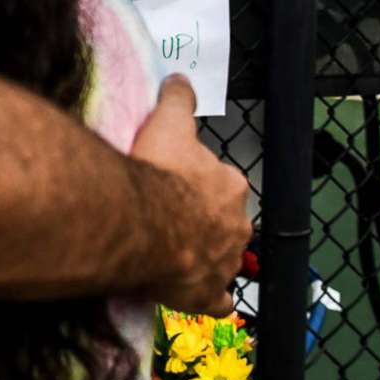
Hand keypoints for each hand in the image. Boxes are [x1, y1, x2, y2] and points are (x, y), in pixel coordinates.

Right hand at [130, 77, 250, 313]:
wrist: (143, 225)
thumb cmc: (157, 174)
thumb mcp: (167, 124)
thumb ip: (177, 100)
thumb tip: (181, 79)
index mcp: (230, 185)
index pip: (221, 182)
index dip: (198, 182)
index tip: (176, 183)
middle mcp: (236, 224)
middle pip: (224, 220)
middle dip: (204, 220)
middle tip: (171, 218)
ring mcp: (224, 262)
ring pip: (222, 258)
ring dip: (205, 256)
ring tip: (174, 253)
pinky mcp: (208, 294)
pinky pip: (217, 300)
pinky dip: (211, 299)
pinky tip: (196, 295)